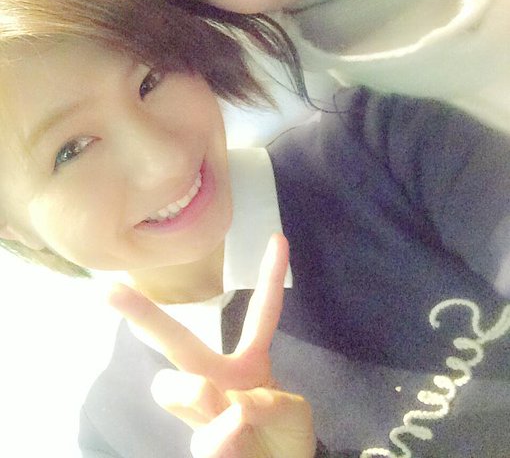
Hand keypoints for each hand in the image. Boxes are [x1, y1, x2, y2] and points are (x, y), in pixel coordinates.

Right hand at [109, 234, 316, 457]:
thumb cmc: (285, 437)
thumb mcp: (292, 413)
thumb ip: (266, 401)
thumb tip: (221, 401)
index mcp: (249, 362)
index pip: (261, 315)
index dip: (269, 278)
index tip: (277, 237)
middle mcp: (218, 379)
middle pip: (179, 341)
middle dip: (144, 314)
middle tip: (110, 291)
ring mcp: (203, 412)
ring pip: (177, 387)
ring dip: (200, 394)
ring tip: (230, 416)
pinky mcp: (199, 443)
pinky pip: (201, 436)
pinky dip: (221, 435)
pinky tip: (234, 432)